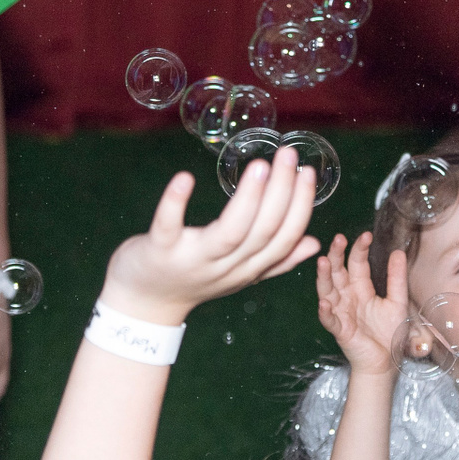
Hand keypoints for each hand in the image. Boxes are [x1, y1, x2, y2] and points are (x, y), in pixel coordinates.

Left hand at [101, 151, 320, 325]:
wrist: (144, 304)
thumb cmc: (193, 279)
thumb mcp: (240, 274)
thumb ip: (276, 260)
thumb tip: (314, 243)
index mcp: (248, 269)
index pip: (284, 239)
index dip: (300, 207)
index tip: (307, 172)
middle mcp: (225, 267)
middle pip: (263, 232)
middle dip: (281, 192)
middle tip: (287, 154)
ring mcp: (192, 260)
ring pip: (229, 234)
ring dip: (247, 199)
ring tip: (260, 166)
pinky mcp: (159, 251)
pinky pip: (169, 227)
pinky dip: (176, 202)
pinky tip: (185, 177)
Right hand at [316, 232, 414, 374]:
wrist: (385, 362)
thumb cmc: (388, 333)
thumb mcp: (397, 302)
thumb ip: (396, 278)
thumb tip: (398, 252)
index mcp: (361, 288)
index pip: (356, 263)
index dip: (359, 249)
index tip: (366, 235)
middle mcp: (347, 297)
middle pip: (337, 272)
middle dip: (336, 255)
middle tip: (338, 239)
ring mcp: (341, 312)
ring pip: (328, 291)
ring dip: (324, 277)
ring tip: (323, 262)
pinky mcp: (340, 330)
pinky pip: (330, 320)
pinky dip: (326, 312)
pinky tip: (325, 302)